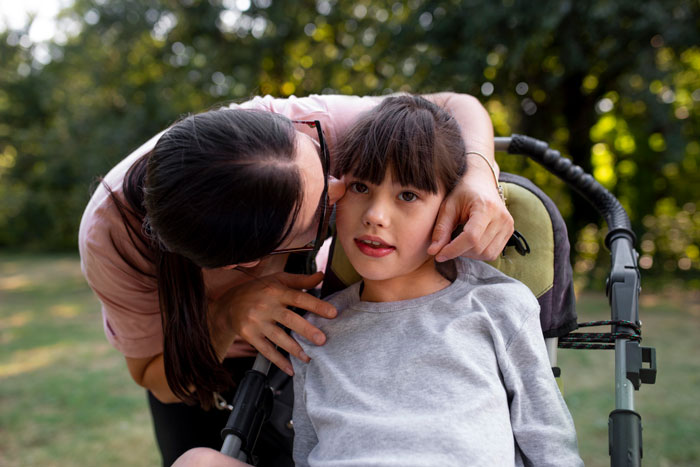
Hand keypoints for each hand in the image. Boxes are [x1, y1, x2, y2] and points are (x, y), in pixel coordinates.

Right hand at [210, 271, 336, 375]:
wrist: (228, 304)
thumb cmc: (259, 290)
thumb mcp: (277, 280)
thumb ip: (301, 280)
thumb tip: (322, 276)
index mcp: (275, 291)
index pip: (298, 297)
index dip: (316, 305)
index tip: (333, 313)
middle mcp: (266, 306)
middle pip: (288, 319)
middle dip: (306, 330)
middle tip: (322, 340)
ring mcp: (256, 322)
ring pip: (278, 337)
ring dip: (294, 349)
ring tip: (309, 357)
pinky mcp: (249, 335)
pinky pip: (265, 350)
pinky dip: (278, 361)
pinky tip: (291, 369)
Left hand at [427, 170, 513, 261]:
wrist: (481, 181)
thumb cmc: (462, 193)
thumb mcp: (448, 207)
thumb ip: (441, 229)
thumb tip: (433, 252)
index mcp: (486, 207)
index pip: (471, 237)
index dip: (453, 249)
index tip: (439, 255)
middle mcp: (501, 217)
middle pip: (478, 248)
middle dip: (459, 251)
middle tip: (446, 246)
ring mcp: (508, 225)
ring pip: (487, 254)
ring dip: (469, 254)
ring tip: (458, 243)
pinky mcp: (509, 231)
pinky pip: (493, 253)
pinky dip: (479, 253)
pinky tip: (469, 243)